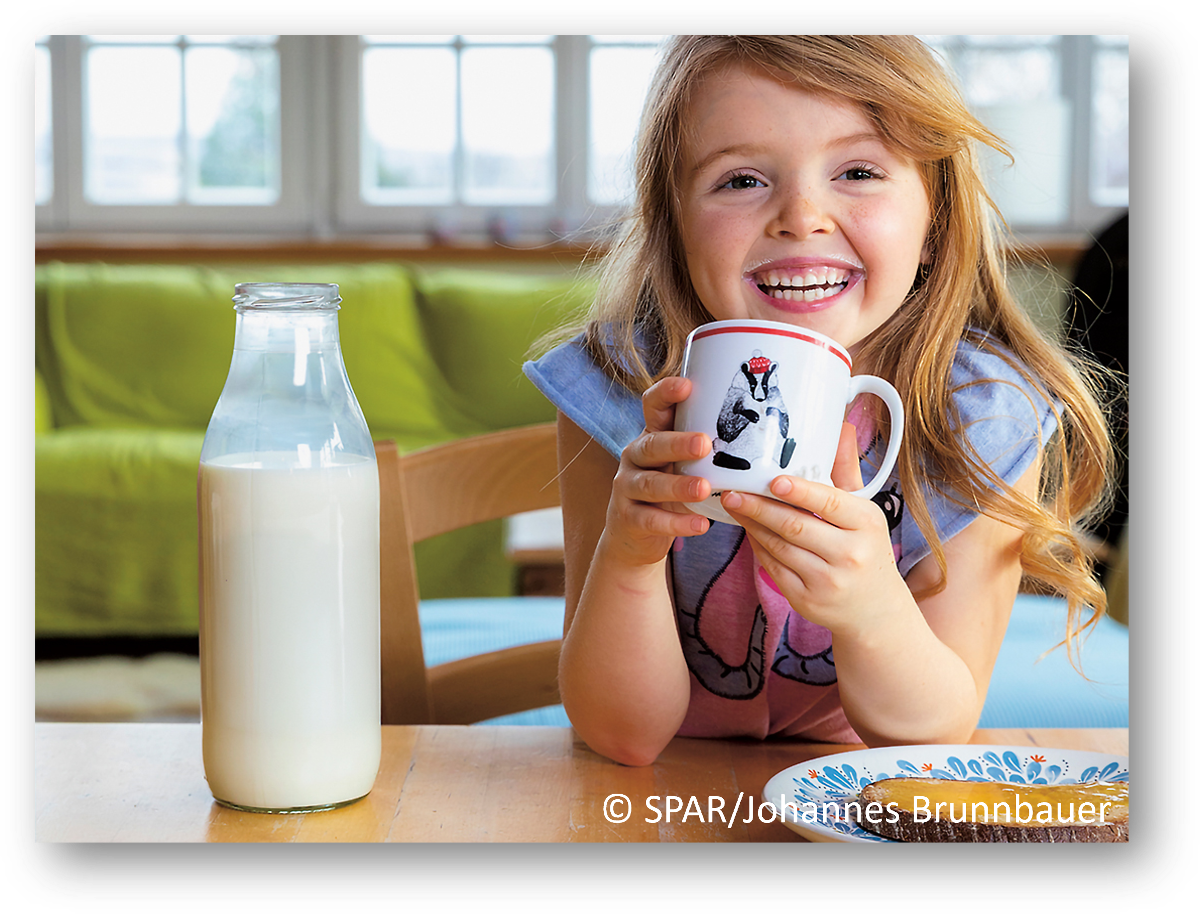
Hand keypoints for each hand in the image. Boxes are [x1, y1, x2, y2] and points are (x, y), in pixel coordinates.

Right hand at [603, 377, 713, 567]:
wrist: (634, 535)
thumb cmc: (670, 491)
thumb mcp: (683, 464)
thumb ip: (707, 449)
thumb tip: (768, 429)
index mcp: (652, 436)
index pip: (652, 407)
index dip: (666, 394)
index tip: (687, 385)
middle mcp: (635, 457)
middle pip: (652, 445)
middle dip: (677, 443)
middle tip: (704, 444)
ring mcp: (627, 487)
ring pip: (649, 484)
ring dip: (678, 486)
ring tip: (705, 489)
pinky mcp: (628, 518)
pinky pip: (650, 519)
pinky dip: (675, 523)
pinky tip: (700, 525)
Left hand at [720, 422, 904, 635]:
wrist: (876, 610)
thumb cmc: (866, 549)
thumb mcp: (864, 511)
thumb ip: (846, 471)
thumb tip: (840, 427)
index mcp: (867, 524)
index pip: (829, 503)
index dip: (799, 491)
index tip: (771, 480)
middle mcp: (849, 554)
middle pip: (795, 526)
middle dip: (759, 507)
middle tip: (732, 491)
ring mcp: (827, 581)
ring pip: (778, 547)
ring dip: (752, 524)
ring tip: (734, 505)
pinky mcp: (806, 600)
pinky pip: (773, 567)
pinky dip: (757, 547)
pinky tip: (749, 530)